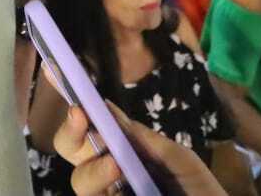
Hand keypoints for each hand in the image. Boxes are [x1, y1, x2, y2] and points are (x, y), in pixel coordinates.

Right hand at [52, 104, 226, 195]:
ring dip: (92, 170)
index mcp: (122, 151)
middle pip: (71, 151)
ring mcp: (109, 195)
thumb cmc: (201, 191)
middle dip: (69, 133)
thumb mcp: (179, 159)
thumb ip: (144, 139)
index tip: (60, 77)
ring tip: (115, 165)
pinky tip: (120, 189)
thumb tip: (107, 106)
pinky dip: (103, 190)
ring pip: (79, 182)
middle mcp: (108, 173)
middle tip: (80, 116)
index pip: (90, 127)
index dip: (73, 102)